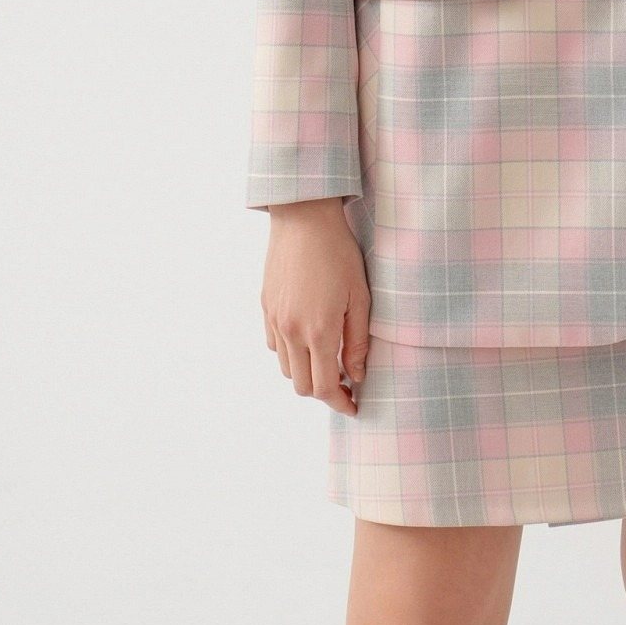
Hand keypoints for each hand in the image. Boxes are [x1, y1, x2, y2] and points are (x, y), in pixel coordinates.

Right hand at [261, 198, 371, 413]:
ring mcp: (274, 320)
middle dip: (324, 392)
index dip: (340, 403)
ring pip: (286, 369)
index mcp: (318, 331)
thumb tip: (357, 375)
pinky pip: (275, 346)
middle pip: (302, 385)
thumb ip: (357, 341)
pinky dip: (290, 354)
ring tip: (328, 360)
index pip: (325, 387)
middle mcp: (291, 331)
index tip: (354, 405)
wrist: (304, 219)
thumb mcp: (360, 297)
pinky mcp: (266, 308)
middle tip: (346, 382)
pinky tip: (308, 339)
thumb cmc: (338, 254)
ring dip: (307, 373)